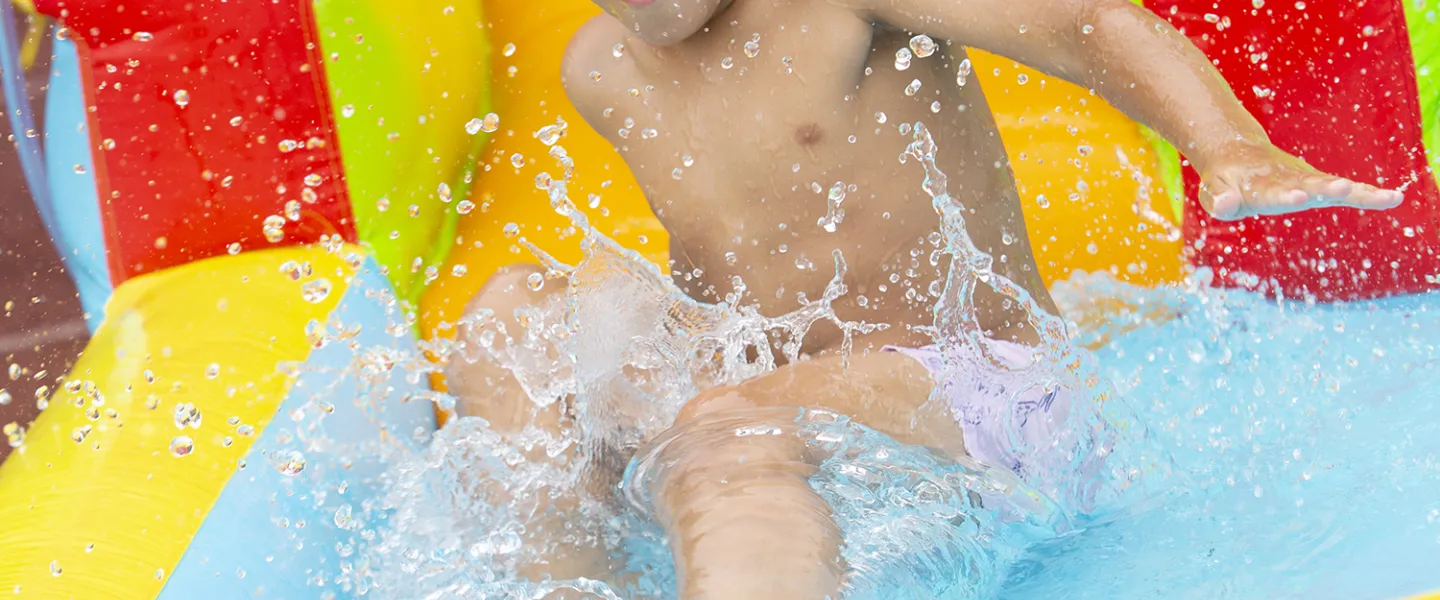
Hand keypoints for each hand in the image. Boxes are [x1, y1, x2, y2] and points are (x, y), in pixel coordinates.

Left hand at [1197, 142, 1403, 220]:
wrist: (1238, 154)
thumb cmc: (1225, 181)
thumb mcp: (1214, 192)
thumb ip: (1219, 201)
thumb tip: (1226, 205)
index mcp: (1259, 185)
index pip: (1272, 192)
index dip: (1284, 195)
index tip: (1297, 197)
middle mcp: (1287, 179)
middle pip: (1309, 185)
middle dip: (1325, 189)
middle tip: (1344, 189)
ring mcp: (1305, 179)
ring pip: (1332, 185)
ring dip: (1356, 192)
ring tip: (1386, 197)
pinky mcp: (1318, 182)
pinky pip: (1344, 189)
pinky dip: (1366, 194)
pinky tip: (1392, 198)